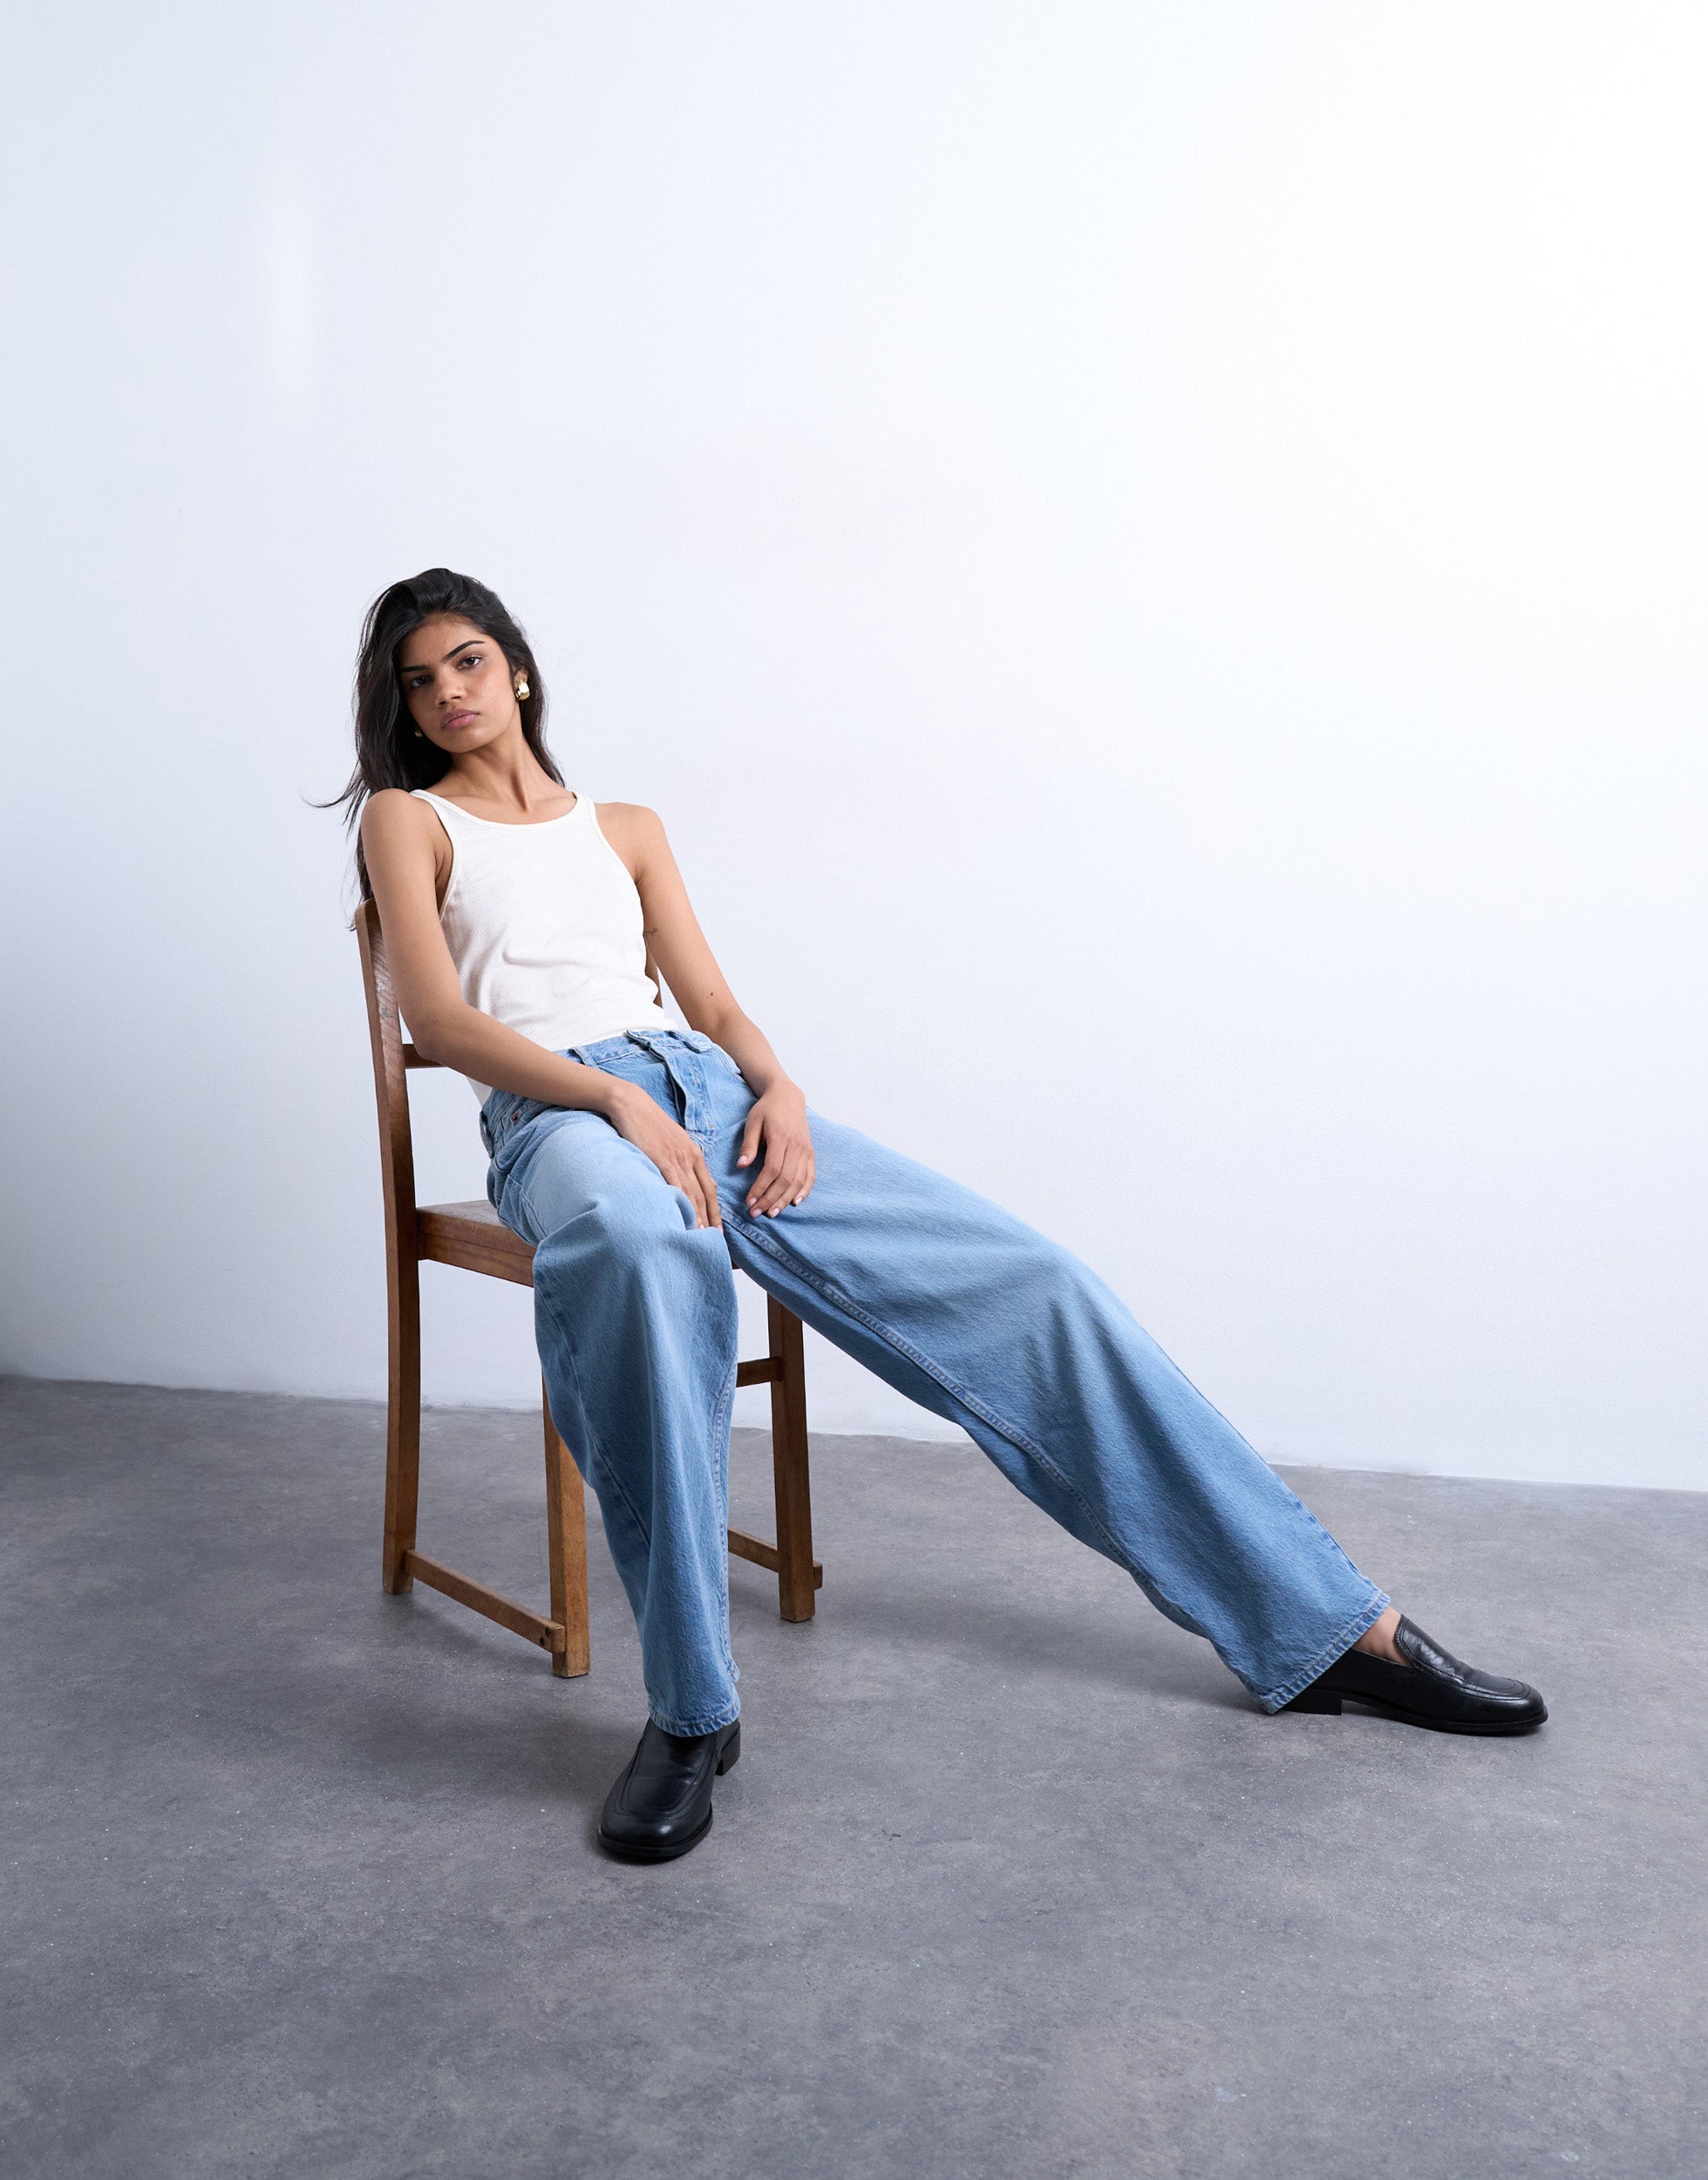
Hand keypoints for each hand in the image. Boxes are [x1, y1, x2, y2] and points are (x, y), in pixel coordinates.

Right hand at [604, 1082, 721, 1229]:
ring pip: (692, 1193)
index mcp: (694, 1153)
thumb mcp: (671, 1142)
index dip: (715, 1211)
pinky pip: (674, 1184)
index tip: (718, 1229)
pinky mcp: (661, 1158)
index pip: (710, 1188)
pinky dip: (681, 1202)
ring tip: (700, 1237)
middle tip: (714, 1241)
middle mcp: (690, 1157)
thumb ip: (680, 1161)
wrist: (632, 1104)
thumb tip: (684, 1181)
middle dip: (711, 1219)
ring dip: (697, 1216)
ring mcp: (676, 1158)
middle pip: (704, 1194)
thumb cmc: (649, 1124)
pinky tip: (682, 1216)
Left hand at [737, 1082, 814, 1217]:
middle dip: (770, 1199)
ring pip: (798, 1181)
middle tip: (757, 1213)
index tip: (749, 1202)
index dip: (760, 1188)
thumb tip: (741, 1166)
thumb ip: (748, 1145)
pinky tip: (795, 1202)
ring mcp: (806, 1150)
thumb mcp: (753, 1123)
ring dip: (785, 1199)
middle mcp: (797, 1146)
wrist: (788, 1096)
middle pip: (785, 1179)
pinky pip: (810, 1176)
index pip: (772, 1169)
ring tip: (772, 1213)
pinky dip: (804, 1191)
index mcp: (781, 1137)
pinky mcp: (811, 1152)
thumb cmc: (767, 1110)